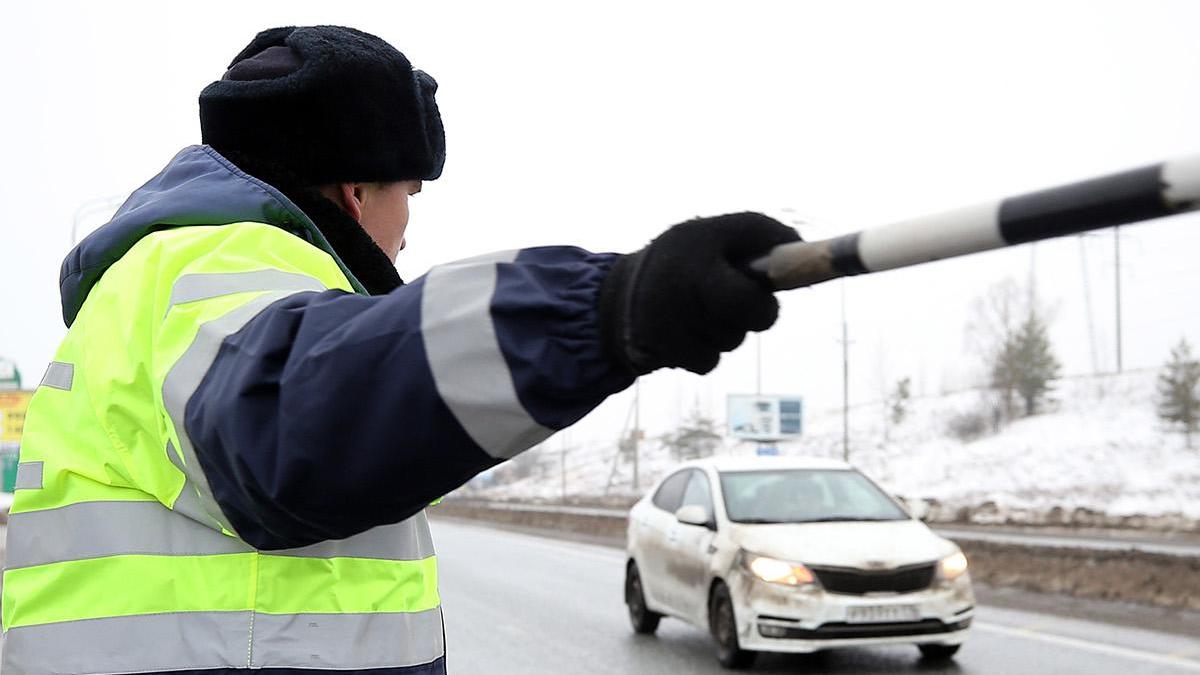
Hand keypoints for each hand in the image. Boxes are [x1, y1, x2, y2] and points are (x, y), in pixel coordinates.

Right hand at [599, 212, 800, 374]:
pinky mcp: (655, 350)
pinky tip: (684, 331)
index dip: (764, 304)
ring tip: (698, 308)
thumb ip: (765, 235)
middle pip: (748, 320)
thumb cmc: (685, 258)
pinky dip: (703, 350)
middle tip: (732, 298)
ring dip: (724, 330)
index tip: (763, 296)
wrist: (616, 295)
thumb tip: (804, 257)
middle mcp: (677, 286)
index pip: (748, 297)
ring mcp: (664, 322)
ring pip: (729, 341)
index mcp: (697, 249)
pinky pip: (707, 362)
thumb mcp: (718, 232)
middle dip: (752, 315)